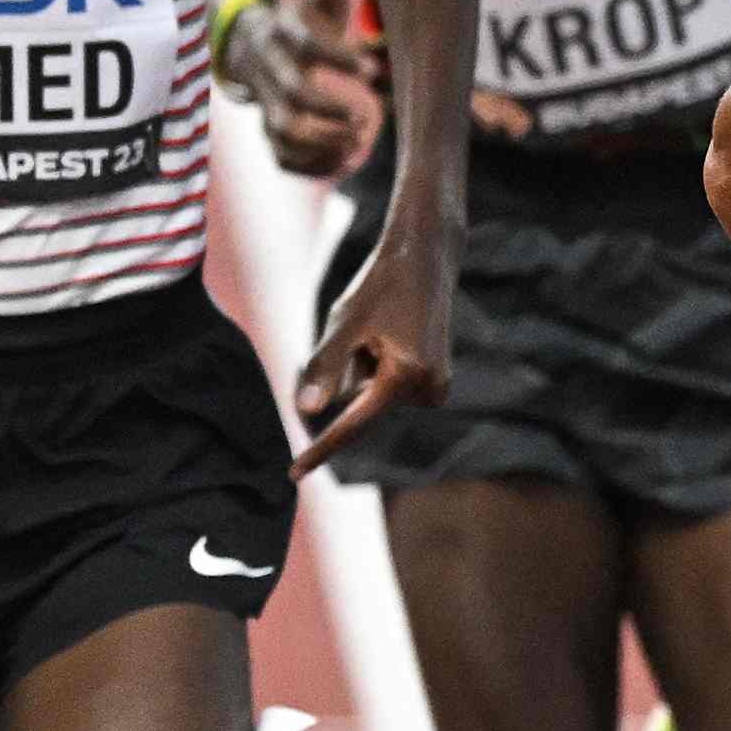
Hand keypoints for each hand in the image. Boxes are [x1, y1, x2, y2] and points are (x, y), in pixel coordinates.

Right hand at [232, 0, 386, 176]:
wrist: (249, 46)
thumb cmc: (299, 22)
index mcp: (281, 34)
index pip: (306, 46)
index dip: (338, 60)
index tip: (373, 72)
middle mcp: (268, 71)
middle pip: (291, 95)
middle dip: (328, 109)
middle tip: (364, 117)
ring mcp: (265, 103)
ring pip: (281, 131)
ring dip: (320, 143)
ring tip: (358, 142)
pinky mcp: (267, 128)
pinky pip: (280, 156)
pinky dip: (310, 165)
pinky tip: (344, 158)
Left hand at [291, 219, 453, 478]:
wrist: (428, 256)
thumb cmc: (382, 283)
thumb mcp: (345, 322)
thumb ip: (325, 368)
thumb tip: (307, 412)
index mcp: (406, 378)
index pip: (353, 423)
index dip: (321, 449)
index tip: (293, 474)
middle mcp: (429, 390)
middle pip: (360, 402)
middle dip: (352, 371)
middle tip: (370, 326)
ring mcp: (436, 388)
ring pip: (373, 394)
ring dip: (365, 365)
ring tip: (385, 325)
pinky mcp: (436, 381)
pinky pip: (388, 387)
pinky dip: (378, 365)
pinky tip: (394, 333)